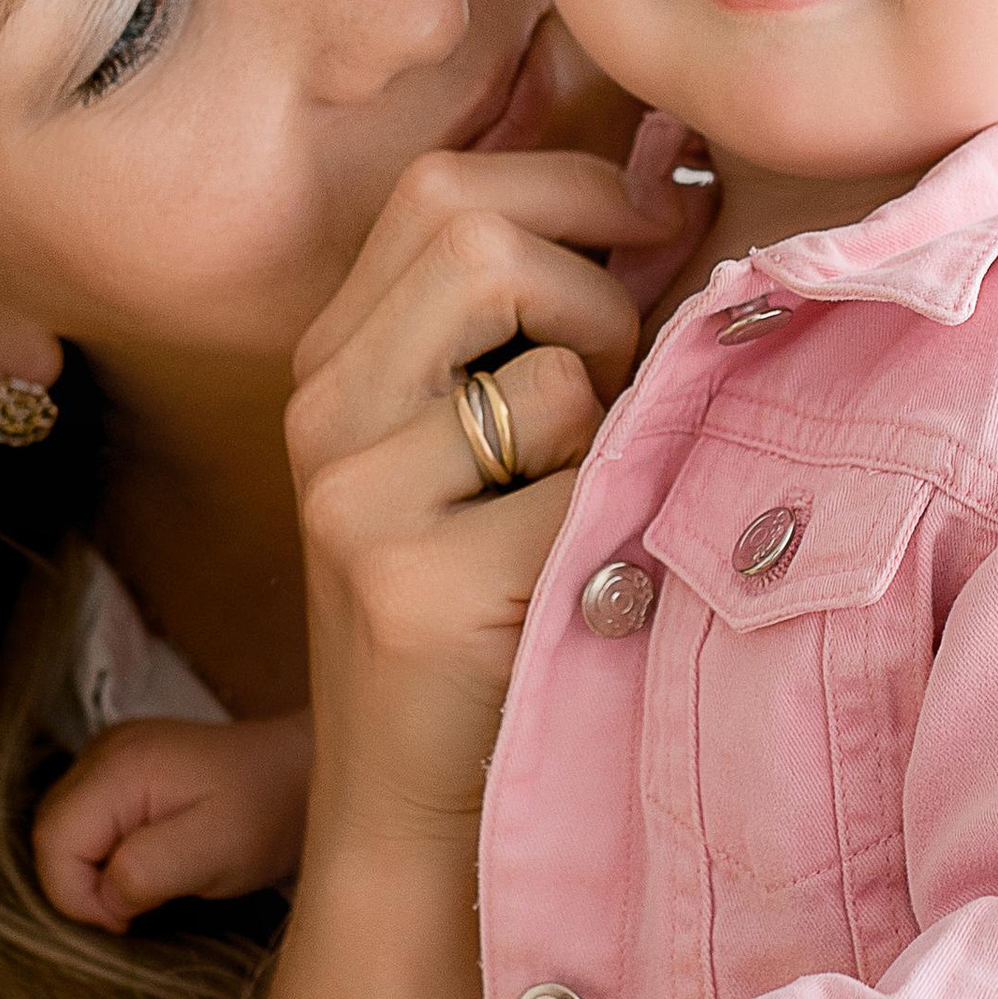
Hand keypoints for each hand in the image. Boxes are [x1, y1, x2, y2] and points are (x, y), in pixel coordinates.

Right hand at [32, 709, 312, 928]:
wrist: (302, 776)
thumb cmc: (266, 814)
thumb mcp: (213, 852)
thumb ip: (145, 871)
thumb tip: (103, 896)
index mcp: (120, 766)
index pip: (53, 840)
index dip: (75, 893)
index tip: (126, 919)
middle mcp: (104, 751)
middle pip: (51, 832)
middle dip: (80, 885)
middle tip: (135, 909)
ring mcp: (110, 755)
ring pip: (64, 829)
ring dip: (91, 871)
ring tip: (145, 888)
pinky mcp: (122, 769)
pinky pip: (86, 820)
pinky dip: (102, 853)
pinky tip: (143, 863)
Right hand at [283, 144, 683, 845]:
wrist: (410, 816)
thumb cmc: (486, 616)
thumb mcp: (481, 449)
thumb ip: (534, 324)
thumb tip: (675, 182)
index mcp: (334, 362)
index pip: (443, 190)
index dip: (572, 186)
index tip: (661, 225)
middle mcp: (322, 411)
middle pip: (479, 235)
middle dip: (597, 290)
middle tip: (625, 381)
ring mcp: (355, 498)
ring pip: (549, 370)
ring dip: (616, 422)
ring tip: (592, 498)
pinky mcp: (413, 586)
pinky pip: (582, 487)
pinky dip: (619, 518)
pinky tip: (590, 578)